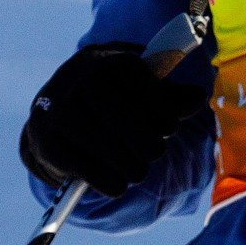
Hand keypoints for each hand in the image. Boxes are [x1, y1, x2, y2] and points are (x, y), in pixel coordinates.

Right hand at [21, 45, 209, 195]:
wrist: (50, 114)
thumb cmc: (109, 101)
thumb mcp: (139, 91)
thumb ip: (171, 96)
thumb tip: (198, 97)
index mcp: (107, 60)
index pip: (146, 88)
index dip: (165, 113)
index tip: (169, 127)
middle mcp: (79, 79)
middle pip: (128, 122)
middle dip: (149, 145)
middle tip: (153, 153)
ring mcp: (59, 110)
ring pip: (109, 149)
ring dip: (133, 168)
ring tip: (137, 171)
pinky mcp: (47, 142)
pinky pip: (88, 170)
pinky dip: (109, 183)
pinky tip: (116, 184)